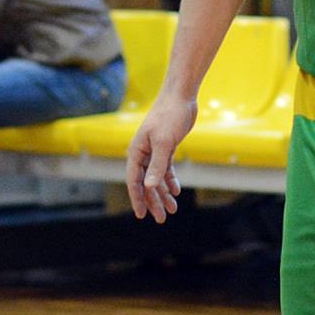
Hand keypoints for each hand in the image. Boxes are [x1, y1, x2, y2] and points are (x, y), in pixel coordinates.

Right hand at [126, 92, 194, 224]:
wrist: (181, 96)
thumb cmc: (169, 116)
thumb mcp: (164, 143)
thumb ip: (156, 166)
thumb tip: (149, 187)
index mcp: (136, 152)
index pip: (134, 181)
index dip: (137, 198)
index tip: (142, 215)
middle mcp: (143, 153)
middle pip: (146, 183)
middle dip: (153, 201)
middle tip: (161, 218)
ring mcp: (154, 150)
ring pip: (156, 178)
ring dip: (163, 193)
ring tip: (172, 209)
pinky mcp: (166, 147)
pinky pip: (165, 169)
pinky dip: (170, 180)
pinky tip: (176, 190)